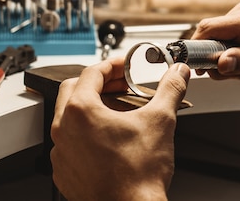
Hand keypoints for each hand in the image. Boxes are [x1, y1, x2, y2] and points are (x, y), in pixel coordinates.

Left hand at [50, 57, 189, 200]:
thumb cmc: (138, 174)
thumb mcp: (161, 120)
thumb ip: (170, 89)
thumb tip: (178, 73)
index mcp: (81, 111)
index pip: (92, 72)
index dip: (113, 65)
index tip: (125, 66)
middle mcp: (64, 130)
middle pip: (75, 90)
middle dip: (100, 83)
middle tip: (122, 85)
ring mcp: (61, 153)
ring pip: (71, 117)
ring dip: (94, 108)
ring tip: (121, 112)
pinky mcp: (65, 171)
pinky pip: (71, 142)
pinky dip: (88, 133)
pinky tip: (112, 139)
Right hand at [192, 1, 239, 79]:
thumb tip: (220, 63)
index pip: (207, 28)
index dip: (196, 49)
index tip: (199, 68)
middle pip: (210, 34)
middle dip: (216, 59)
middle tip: (237, 74)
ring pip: (219, 36)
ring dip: (228, 56)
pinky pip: (229, 34)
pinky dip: (235, 49)